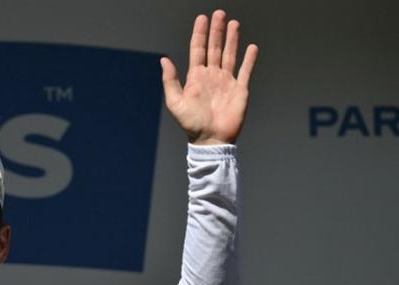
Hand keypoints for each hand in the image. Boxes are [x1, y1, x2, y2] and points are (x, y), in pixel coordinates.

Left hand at [161, 10, 258, 144]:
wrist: (211, 139)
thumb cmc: (191, 124)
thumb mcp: (175, 102)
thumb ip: (170, 80)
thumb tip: (163, 60)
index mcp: (196, 77)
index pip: (198, 50)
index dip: (200, 34)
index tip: (202, 18)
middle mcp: (212, 76)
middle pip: (214, 48)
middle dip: (217, 31)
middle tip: (219, 13)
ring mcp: (226, 82)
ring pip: (229, 55)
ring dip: (232, 39)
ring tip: (234, 23)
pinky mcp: (240, 90)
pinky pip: (245, 71)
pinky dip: (249, 59)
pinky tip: (251, 47)